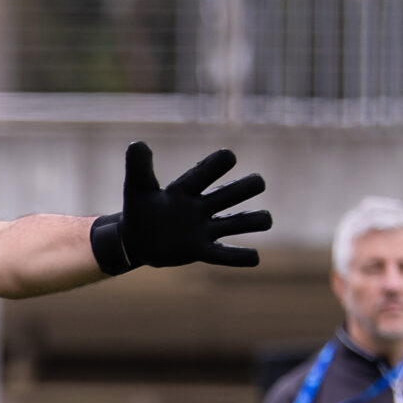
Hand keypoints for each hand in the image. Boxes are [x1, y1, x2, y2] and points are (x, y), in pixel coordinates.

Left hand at [90, 143, 270, 274]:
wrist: (136, 240)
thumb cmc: (140, 210)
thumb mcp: (136, 188)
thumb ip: (138, 167)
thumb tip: (138, 144)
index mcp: (187, 188)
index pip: (207, 171)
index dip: (218, 163)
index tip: (228, 157)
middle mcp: (202, 206)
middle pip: (231, 193)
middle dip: (246, 186)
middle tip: (257, 182)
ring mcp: (204, 229)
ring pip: (237, 223)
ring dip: (253, 220)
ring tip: (266, 220)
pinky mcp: (201, 251)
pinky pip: (224, 255)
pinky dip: (239, 257)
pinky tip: (255, 258)